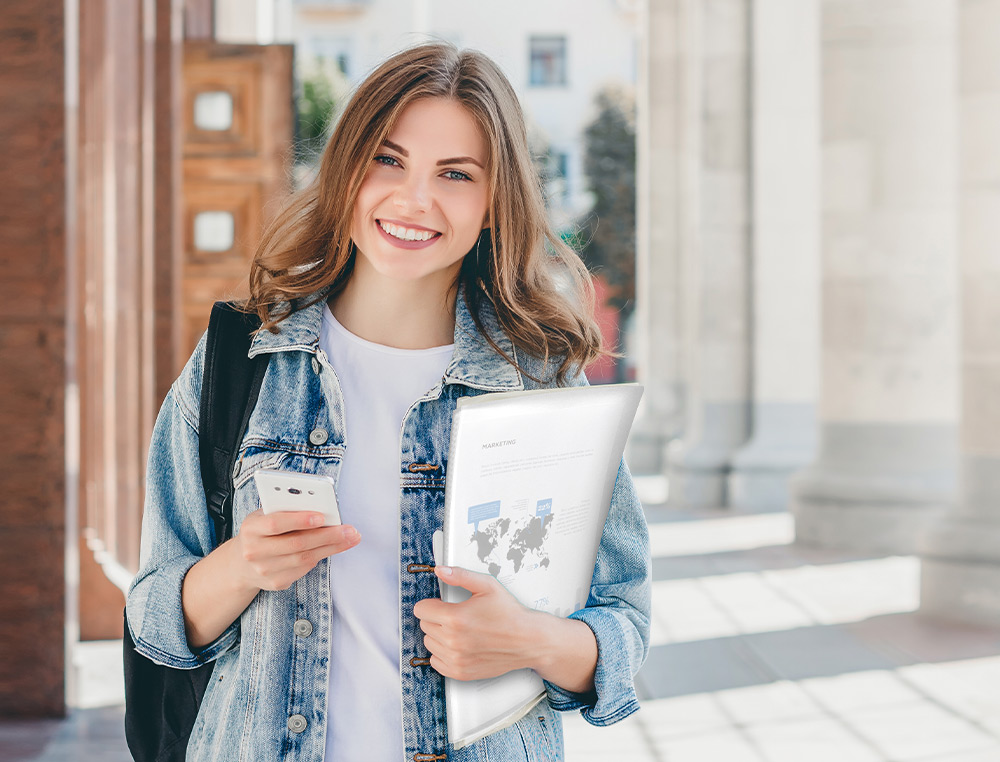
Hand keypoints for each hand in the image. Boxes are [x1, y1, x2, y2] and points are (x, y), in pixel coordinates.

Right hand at [233, 509, 359, 591]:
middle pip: (297, 544)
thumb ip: (286, 510)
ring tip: (350, 538)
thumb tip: (321, 507)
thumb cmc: (261, 531)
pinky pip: (304, 569)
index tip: (322, 516)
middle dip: (327, 536)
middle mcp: (254, 552)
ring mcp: (264, 570)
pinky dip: (320, 557)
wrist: (241, 564)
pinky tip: (333, 548)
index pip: (275, 523)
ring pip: (305, 559)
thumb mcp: (264, 516)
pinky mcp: (275, 583)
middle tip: (350, 529)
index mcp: (251, 529)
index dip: (299, 520)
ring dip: (332, 548)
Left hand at [412, 566, 538, 680]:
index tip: (442, 604)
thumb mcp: (487, 586)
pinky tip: (458, 645)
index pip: (421, 610)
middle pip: (424, 626)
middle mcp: (453, 641)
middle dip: (436, 618)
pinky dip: (443, 653)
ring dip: (439, 635)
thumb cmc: (510, 614)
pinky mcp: (460, 672)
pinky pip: (436, 662)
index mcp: (456, 618)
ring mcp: (456, 659)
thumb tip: (440, 570)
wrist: (528, 641)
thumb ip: (460, 575)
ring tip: (459, 630)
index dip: (432, 603)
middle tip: (456, 616)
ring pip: (429, 643)